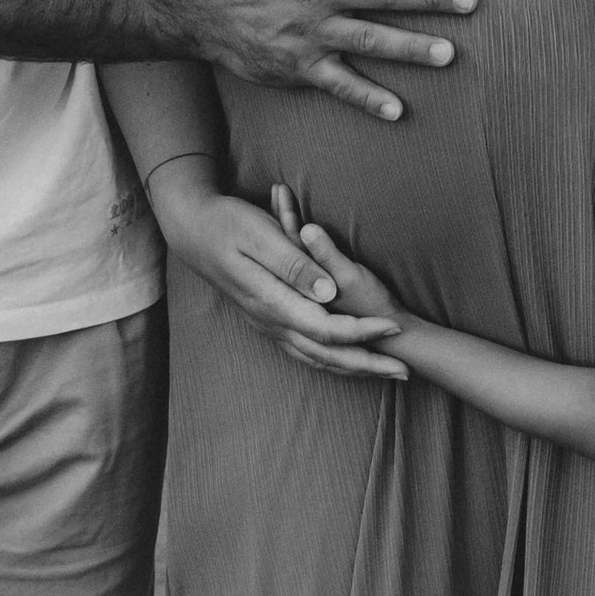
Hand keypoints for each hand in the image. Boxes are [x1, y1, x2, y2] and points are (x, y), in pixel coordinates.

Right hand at [160, 167, 406, 375]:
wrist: (189, 229)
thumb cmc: (226, 223)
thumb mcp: (260, 236)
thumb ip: (294, 266)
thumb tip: (328, 294)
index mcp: (272, 301)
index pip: (326, 328)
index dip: (362, 332)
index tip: (394, 327)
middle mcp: (270, 320)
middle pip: (324, 354)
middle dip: (366, 364)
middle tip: (405, 371)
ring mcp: (266, 323)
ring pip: (313, 358)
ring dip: (350, 367)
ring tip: (383, 371)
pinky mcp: (265, 319)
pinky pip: (301, 351)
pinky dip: (328, 360)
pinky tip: (342, 360)